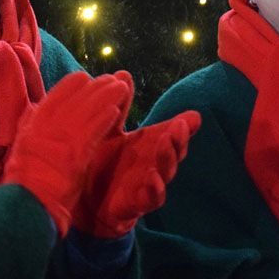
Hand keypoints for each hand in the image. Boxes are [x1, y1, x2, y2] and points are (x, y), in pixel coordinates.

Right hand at [2, 71, 131, 237]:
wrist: (26, 205)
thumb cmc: (23, 182)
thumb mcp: (21, 147)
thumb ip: (29, 127)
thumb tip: (34, 110)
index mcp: (32, 124)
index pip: (55, 96)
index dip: (72, 85)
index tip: (85, 78)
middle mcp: (46, 126)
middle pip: (74, 98)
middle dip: (95, 87)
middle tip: (110, 78)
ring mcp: (60, 138)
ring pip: (87, 109)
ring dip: (106, 96)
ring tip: (121, 87)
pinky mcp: (75, 154)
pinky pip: (92, 130)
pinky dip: (104, 118)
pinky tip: (115, 110)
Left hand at [74, 71, 200, 236]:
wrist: (86, 201)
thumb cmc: (103, 162)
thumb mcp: (110, 130)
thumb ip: (119, 106)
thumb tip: (123, 73)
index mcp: (149, 146)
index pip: (172, 134)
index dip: (183, 126)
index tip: (192, 116)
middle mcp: (153, 165)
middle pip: (173, 152)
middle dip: (178, 139)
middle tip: (179, 124)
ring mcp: (146, 186)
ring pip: (165, 174)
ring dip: (168, 159)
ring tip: (167, 143)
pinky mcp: (135, 205)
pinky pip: (149, 199)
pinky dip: (154, 190)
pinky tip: (153, 179)